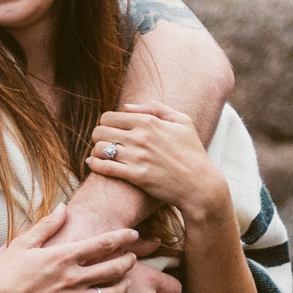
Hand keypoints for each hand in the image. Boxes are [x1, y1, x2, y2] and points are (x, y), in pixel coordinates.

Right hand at [0, 208, 138, 292]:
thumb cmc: (3, 273)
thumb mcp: (22, 243)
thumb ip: (47, 225)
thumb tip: (64, 207)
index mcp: (63, 256)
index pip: (104, 243)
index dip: (123, 237)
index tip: (133, 233)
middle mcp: (72, 278)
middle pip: (114, 269)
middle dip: (129, 261)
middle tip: (133, 257)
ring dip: (123, 287)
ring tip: (125, 281)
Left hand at [87, 103, 231, 232]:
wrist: (200, 185)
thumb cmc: (192, 152)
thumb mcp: (182, 122)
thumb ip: (155, 108)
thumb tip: (126, 107)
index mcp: (149, 122)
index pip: (109, 116)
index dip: (105, 123)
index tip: (110, 130)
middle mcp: (140, 138)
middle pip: (100, 131)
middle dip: (98, 136)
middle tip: (104, 143)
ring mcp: (137, 157)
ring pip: (100, 149)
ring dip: (96, 151)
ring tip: (101, 155)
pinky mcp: (136, 176)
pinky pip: (105, 167)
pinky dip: (95, 165)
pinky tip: (93, 164)